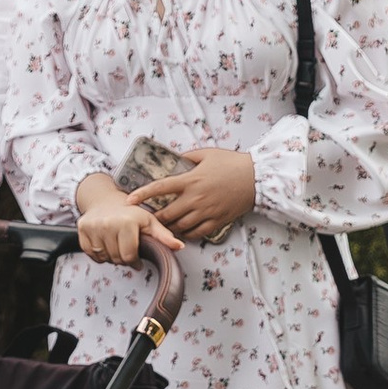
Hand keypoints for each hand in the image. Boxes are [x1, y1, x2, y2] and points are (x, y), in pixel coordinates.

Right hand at [74, 177, 183, 269]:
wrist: (105, 199)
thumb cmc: (129, 211)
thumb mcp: (149, 221)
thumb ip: (163, 236)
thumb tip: (179, 246)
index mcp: (127, 222)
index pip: (129, 256)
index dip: (134, 261)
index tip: (137, 259)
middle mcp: (108, 223)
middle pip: (116, 258)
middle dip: (123, 259)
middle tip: (126, 250)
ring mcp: (93, 226)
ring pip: (103, 256)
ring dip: (110, 257)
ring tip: (116, 246)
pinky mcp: (82, 228)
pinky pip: (89, 252)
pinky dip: (97, 254)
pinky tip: (105, 245)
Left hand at [133, 148, 256, 243]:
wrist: (258, 178)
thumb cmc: (232, 163)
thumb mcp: (207, 153)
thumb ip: (187, 156)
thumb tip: (174, 158)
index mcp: (191, 180)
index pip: (160, 188)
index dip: (142, 194)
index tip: (129, 199)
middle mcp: (196, 198)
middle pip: (167, 214)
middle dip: (154, 218)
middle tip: (146, 218)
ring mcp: (206, 212)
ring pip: (180, 227)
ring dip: (168, 228)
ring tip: (162, 226)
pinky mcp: (217, 221)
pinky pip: (197, 234)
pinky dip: (186, 234)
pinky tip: (181, 232)